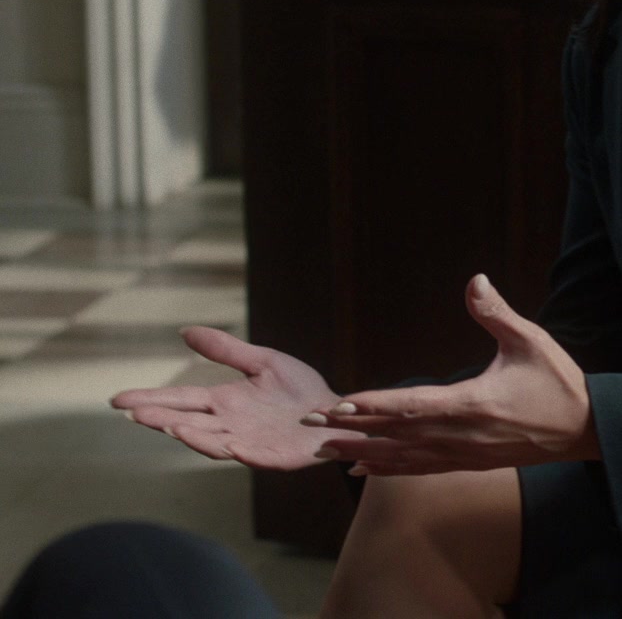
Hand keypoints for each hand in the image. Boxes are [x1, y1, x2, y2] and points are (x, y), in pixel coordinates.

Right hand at [111, 327, 363, 469]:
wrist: (338, 413)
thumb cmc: (300, 389)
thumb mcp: (263, 361)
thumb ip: (227, 350)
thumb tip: (184, 330)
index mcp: (225, 402)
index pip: (181, 400)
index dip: (151, 399)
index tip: (117, 399)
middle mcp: (230, 424)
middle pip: (188, 422)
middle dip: (160, 419)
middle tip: (132, 413)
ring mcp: (249, 442)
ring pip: (212, 442)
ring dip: (192, 436)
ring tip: (170, 426)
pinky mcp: (274, 456)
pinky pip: (252, 455)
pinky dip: (238, 451)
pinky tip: (227, 444)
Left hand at [306, 273, 597, 475]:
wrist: (584, 429)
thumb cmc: (558, 383)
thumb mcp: (531, 341)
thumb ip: (497, 313)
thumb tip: (475, 280)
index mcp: (472, 403)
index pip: (410, 406)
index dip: (372, 405)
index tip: (338, 405)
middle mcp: (460, 435)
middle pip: (395, 434)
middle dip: (351, 429)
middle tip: (311, 423)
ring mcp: (462, 453)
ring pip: (401, 457)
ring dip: (361, 452)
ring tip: (325, 449)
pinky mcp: (468, 463)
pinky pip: (419, 469)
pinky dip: (388, 468)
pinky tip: (363, 468)